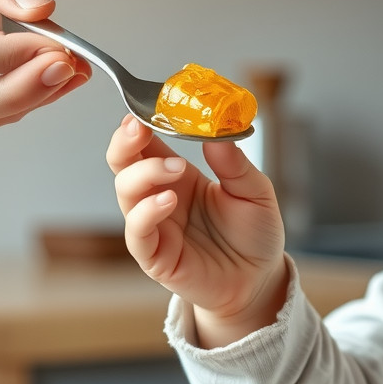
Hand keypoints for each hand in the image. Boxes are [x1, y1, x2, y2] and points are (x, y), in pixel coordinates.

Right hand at [107, 115, 287, 346]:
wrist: (259, 280)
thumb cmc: (254, 235)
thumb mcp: (256, 193)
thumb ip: (236, 165)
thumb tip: (217, 134)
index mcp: (179, 175)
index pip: (147, 142)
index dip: (144, 122)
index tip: (152, 103)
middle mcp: (159, 196)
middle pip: (123, 162)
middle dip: (125, 141)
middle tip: (141, 126)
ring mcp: (154, 226)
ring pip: (126, 192)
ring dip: (145, 173)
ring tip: (177, 168)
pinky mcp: (154, 256)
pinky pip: (137, 232)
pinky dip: (147, 213)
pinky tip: (169, 201)